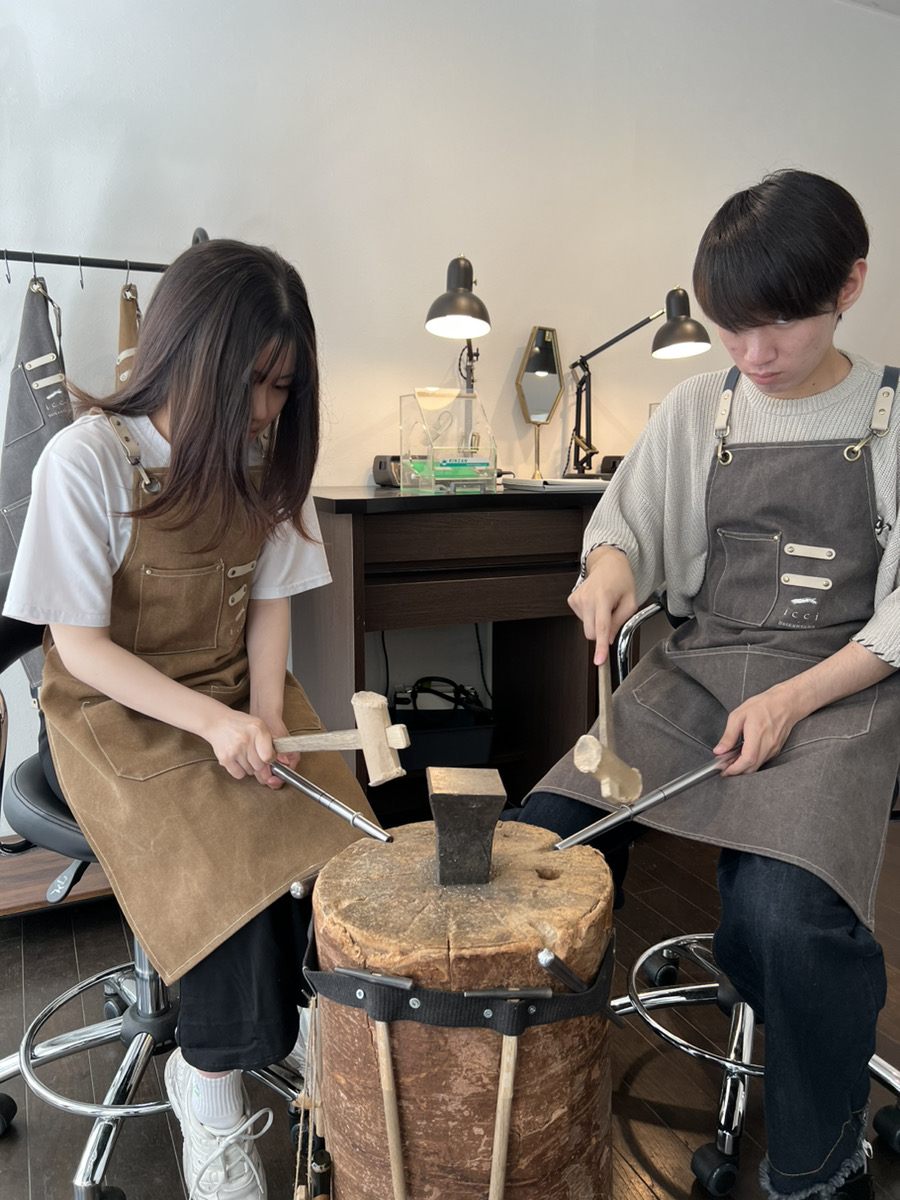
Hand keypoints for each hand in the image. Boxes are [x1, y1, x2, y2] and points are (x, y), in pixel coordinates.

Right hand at [205, 708, 296, 788]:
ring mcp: (235, 750)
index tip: (267, 757)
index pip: (269, 756)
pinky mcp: (225, 758)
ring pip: (250, 771)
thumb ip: (269, 740)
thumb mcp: (258, 725)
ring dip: (249, 767)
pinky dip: (240, 771)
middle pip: (260, 765)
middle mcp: (246, 740)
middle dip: (259, 764)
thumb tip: (281, 760)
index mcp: (257, 729)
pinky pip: (239, 774)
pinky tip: (238, 761)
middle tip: (254, 756)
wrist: (217, 722)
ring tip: (244, 755)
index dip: (270, 759)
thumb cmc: (241, 725)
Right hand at [568, 546, 637, 664]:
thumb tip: (609, 638)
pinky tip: (596, 603)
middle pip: (591, 632)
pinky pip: (582, 619)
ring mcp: (577, 599)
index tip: (599, 660)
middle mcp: (587, 598)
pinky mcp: (572, 600)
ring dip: (597, 621)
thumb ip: (621, 621)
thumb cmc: (621, 580)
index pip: (602, 627)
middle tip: (612, 615)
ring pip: (586, 627)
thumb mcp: (630, 601)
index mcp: (603, 597)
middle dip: (602, 632)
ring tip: (605, 605)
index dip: (601, 646)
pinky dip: (591, 616)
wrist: (607, 564)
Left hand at [713, 682, 803, 775]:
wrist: (785, 703)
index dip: (734, 768)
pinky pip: (762, 761)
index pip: (747, 759)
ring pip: (757, 766)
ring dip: (743, 768)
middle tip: (724, 767)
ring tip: (731, 761)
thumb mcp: (738, 716)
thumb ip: (728, 736)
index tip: (724, 771)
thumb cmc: (762, 706)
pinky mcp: (776, 750)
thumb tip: (719, 751)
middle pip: (752, 767)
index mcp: (757, 734)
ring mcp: (774, 749)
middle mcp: (768, 745)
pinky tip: (742, 756)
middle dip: (736, 771)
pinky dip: (751, 762)